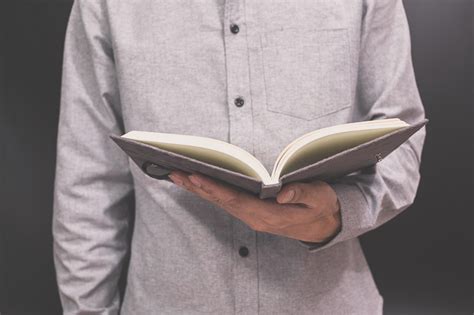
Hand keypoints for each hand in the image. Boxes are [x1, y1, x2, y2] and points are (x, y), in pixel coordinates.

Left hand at [168, 170, 341, 242]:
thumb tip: (281, 193)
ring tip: (177, 176)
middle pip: (221, 201)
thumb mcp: (319, 198)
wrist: (324, 225)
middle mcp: (255, 218)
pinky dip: (209, 193)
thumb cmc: (321, 208)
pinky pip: (226, 203)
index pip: (236, 200)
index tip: (195, 176)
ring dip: (198, 190)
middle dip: (197, 187)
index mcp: (269, 215)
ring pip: (220, 203)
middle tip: (174, 172)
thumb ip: (302, 194)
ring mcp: (252, 218)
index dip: (215, 189)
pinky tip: (197, 185)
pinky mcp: (251, 213)